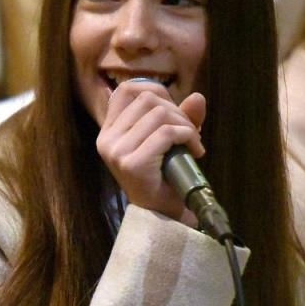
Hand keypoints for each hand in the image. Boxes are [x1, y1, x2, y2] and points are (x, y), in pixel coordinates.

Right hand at [96, 80, 206, 221]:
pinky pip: (166, 133)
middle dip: (177, 110)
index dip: (155, 91)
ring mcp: (117, 151)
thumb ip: (181, 116)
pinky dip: (187, 136)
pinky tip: (195, 151)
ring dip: (185, 125)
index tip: (173, 111)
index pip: (127, 90)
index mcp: (108, 132)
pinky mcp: (132, 163)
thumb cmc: (164, 177)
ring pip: (159, 114)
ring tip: (192, 143)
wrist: (162, 215)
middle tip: (189, 132)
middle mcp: (107, 140)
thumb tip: (197, 97)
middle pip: (147, 98)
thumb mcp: (171, 140)